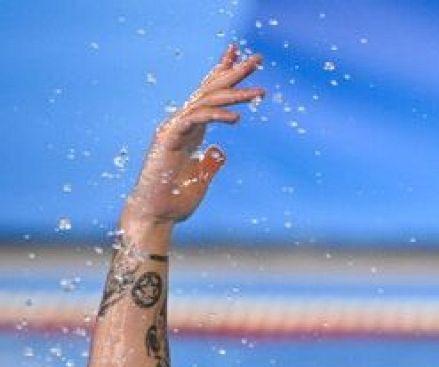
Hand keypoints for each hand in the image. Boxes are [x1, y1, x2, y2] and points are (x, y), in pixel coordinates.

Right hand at [120, 45, 263, 231]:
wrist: (156, 215)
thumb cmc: (175, 198)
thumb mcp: (202, 177)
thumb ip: (211, 162)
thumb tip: (220, 151)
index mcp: (190, 129)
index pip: (209, 95)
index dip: (223, 74)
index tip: (240, 57)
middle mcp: (181, 123)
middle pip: (210, 90)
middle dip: (234, 72)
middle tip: (257, 58)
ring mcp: (173, 129)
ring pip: (206, 101)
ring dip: (234, 94)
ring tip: (260, 92)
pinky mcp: (168, 140)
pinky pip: (195, 120)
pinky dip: (216, 116)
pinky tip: (237, 118)